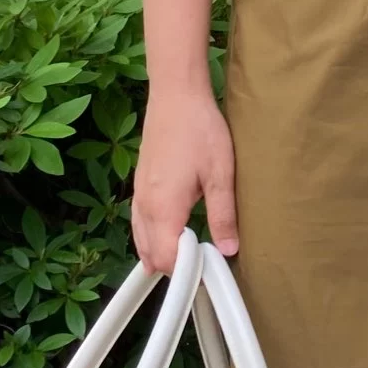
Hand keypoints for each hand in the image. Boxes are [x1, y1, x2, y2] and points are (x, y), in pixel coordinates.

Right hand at [131, 86, 238, 272]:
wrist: (175, 95)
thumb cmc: (200, 130)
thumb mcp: (220, 174)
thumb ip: (222, 215)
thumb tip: (229, 250)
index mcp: (164, 207)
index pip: (167, 259)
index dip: (187, 272)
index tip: (210, 271)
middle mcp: (145, 205)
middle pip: (150, 254)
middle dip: (174, 268)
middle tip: (204, 266)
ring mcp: (138, 194)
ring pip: (141, 240)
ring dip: (161, 254)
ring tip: (189, 258)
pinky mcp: (139, 184)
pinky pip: (139, 223)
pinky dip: (151, 238)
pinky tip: (168, 237)